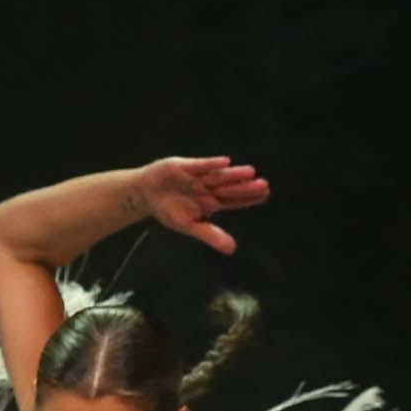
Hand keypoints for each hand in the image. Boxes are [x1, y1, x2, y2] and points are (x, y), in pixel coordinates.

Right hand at [139, 156, 270, 254]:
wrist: (146, 194)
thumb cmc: (170, 210)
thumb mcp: (189, 226)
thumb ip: (210, 235)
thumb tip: (233, 249)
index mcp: (211, 203)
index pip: (234, 201)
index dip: (249, 198)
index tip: (265, 195)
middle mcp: (207, 188)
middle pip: (229, 188)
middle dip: (246, 187)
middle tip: (264, 185)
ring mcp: (197, 177)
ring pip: (218, 176)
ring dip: (233, 174)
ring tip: (251, 172)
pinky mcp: (183, 167)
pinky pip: (199, 165)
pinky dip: (211, 164)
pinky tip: (225, 162)